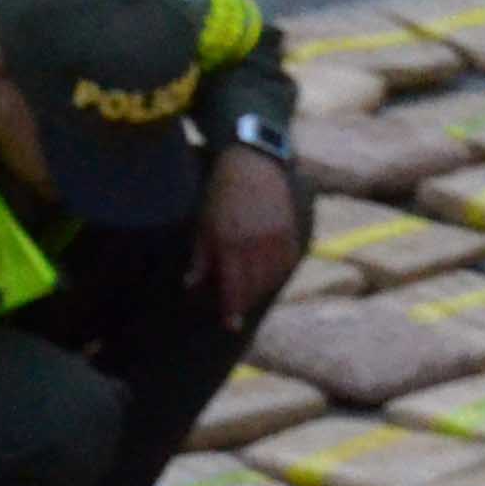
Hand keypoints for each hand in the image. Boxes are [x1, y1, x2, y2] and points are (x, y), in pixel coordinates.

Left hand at [188, 144, 301, 333]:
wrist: (252, 160)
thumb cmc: (220, 192)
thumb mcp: (203, 223)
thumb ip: (201, 257)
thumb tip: (192, 285)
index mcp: (230, 243)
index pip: (234, 286)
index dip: (232, 308)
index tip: (231, 325)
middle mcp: (256, 243)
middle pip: (256, 285)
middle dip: (247, 300)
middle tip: (238, 310)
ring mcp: (277, 236)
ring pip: (274, 275)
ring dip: (263, 288)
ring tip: (253, 293)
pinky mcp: (292, 227)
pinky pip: (289, 259)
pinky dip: (281, 272)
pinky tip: (271, 274)